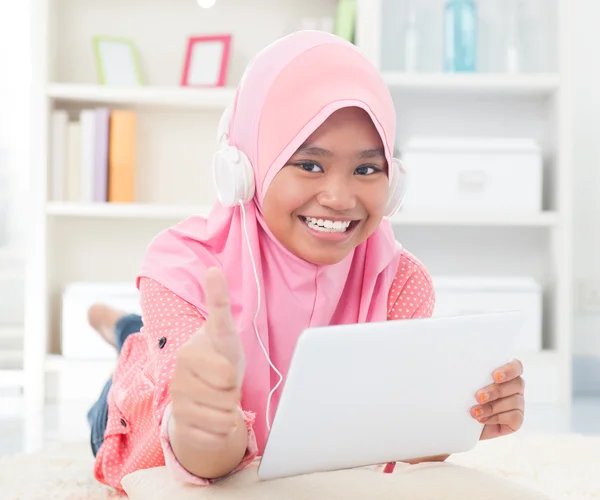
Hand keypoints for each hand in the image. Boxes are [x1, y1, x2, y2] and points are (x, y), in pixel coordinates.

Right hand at [169, 267, 245, 449]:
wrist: (203, 389)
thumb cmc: (218, 356)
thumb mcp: (223, 330)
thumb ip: (218, 301)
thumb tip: (212, 270)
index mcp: (188, 355)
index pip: (228, 375)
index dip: (234, 375)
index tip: (225, 369)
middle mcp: (178, 380)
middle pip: (229, 398)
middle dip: (234, 392)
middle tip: (225, 383)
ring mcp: (177, 405)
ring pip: (224, 419)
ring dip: (229, 411)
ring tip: (219, 397)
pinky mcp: (181, 428)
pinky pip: (216, 436)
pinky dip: (223, 431)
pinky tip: (214, 417)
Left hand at [471, 359, 524, 439]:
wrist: (463, 421)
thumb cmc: (465, 397)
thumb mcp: (465, 385)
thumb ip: (471, 375)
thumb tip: (462, 367)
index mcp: (505, 373)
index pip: (516, 366)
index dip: (509, 370)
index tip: (495, 376)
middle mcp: (515, 386)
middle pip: (516, 384)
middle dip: (495, 391)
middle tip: (478, 397)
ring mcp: (518, 403)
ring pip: (514, 401)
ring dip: (491, 407)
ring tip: (474, 412)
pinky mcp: (517, 419)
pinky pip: (514, 417)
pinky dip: (496, 418)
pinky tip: (482, 419)